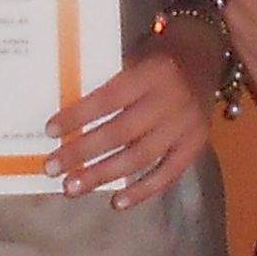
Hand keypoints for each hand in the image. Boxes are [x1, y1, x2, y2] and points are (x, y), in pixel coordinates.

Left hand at [52, 29, 217, 204]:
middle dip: (82, 152)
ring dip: (103, 175)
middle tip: (52, 168)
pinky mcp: (197, 145)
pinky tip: (117, 202)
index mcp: (153, 72)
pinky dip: (142, 191)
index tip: (50, 131)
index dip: (78, 116)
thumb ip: (110, 81)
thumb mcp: (135, 55)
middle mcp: (172, 100)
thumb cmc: (159, 54)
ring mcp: (187, 126)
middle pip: (121, 132)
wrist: (206, 53)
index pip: (109, 98)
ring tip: (72, 188)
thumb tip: (69, 118)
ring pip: (140, 157)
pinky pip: (168, 174)